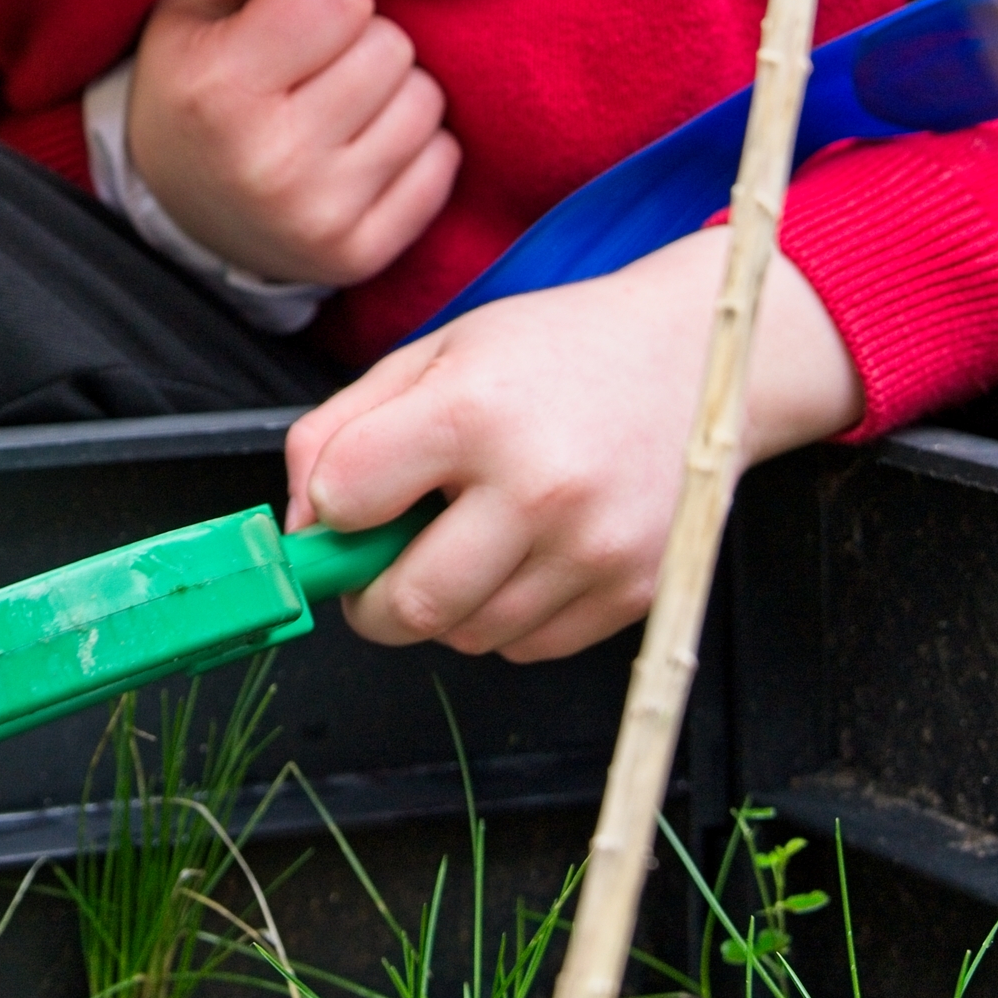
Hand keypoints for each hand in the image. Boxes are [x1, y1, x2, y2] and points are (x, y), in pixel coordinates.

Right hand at [127, 0, 458, 285]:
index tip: (292, 23)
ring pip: (426, 102)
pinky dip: (413, 148)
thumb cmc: (194, 81)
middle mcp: (272, 160)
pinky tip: (360, 151)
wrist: (175, 210)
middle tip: (316, 70)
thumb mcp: (194, 0)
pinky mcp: (359, 255)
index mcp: (221, 88)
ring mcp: (320, 216)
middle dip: (361, 43)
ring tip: (339, 109)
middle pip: (392, 48)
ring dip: (392, 93)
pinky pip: (442, 163)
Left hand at [281, 230, 859, 662]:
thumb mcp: (435, 353)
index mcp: (475, 412)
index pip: (346, 500)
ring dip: (444, 604)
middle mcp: (539, 489)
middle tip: (381, 558)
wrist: (698, 358)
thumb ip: (341, 430)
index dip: (329, 510)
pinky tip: (524, 552)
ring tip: (471, 535)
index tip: (347, 502)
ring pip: (465, 636)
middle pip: (406, 606)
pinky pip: (526, 646)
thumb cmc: (558, 351)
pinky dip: (504, 617)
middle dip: (370, 597)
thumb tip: (299, 523)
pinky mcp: (633, 591)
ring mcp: (593, 549)